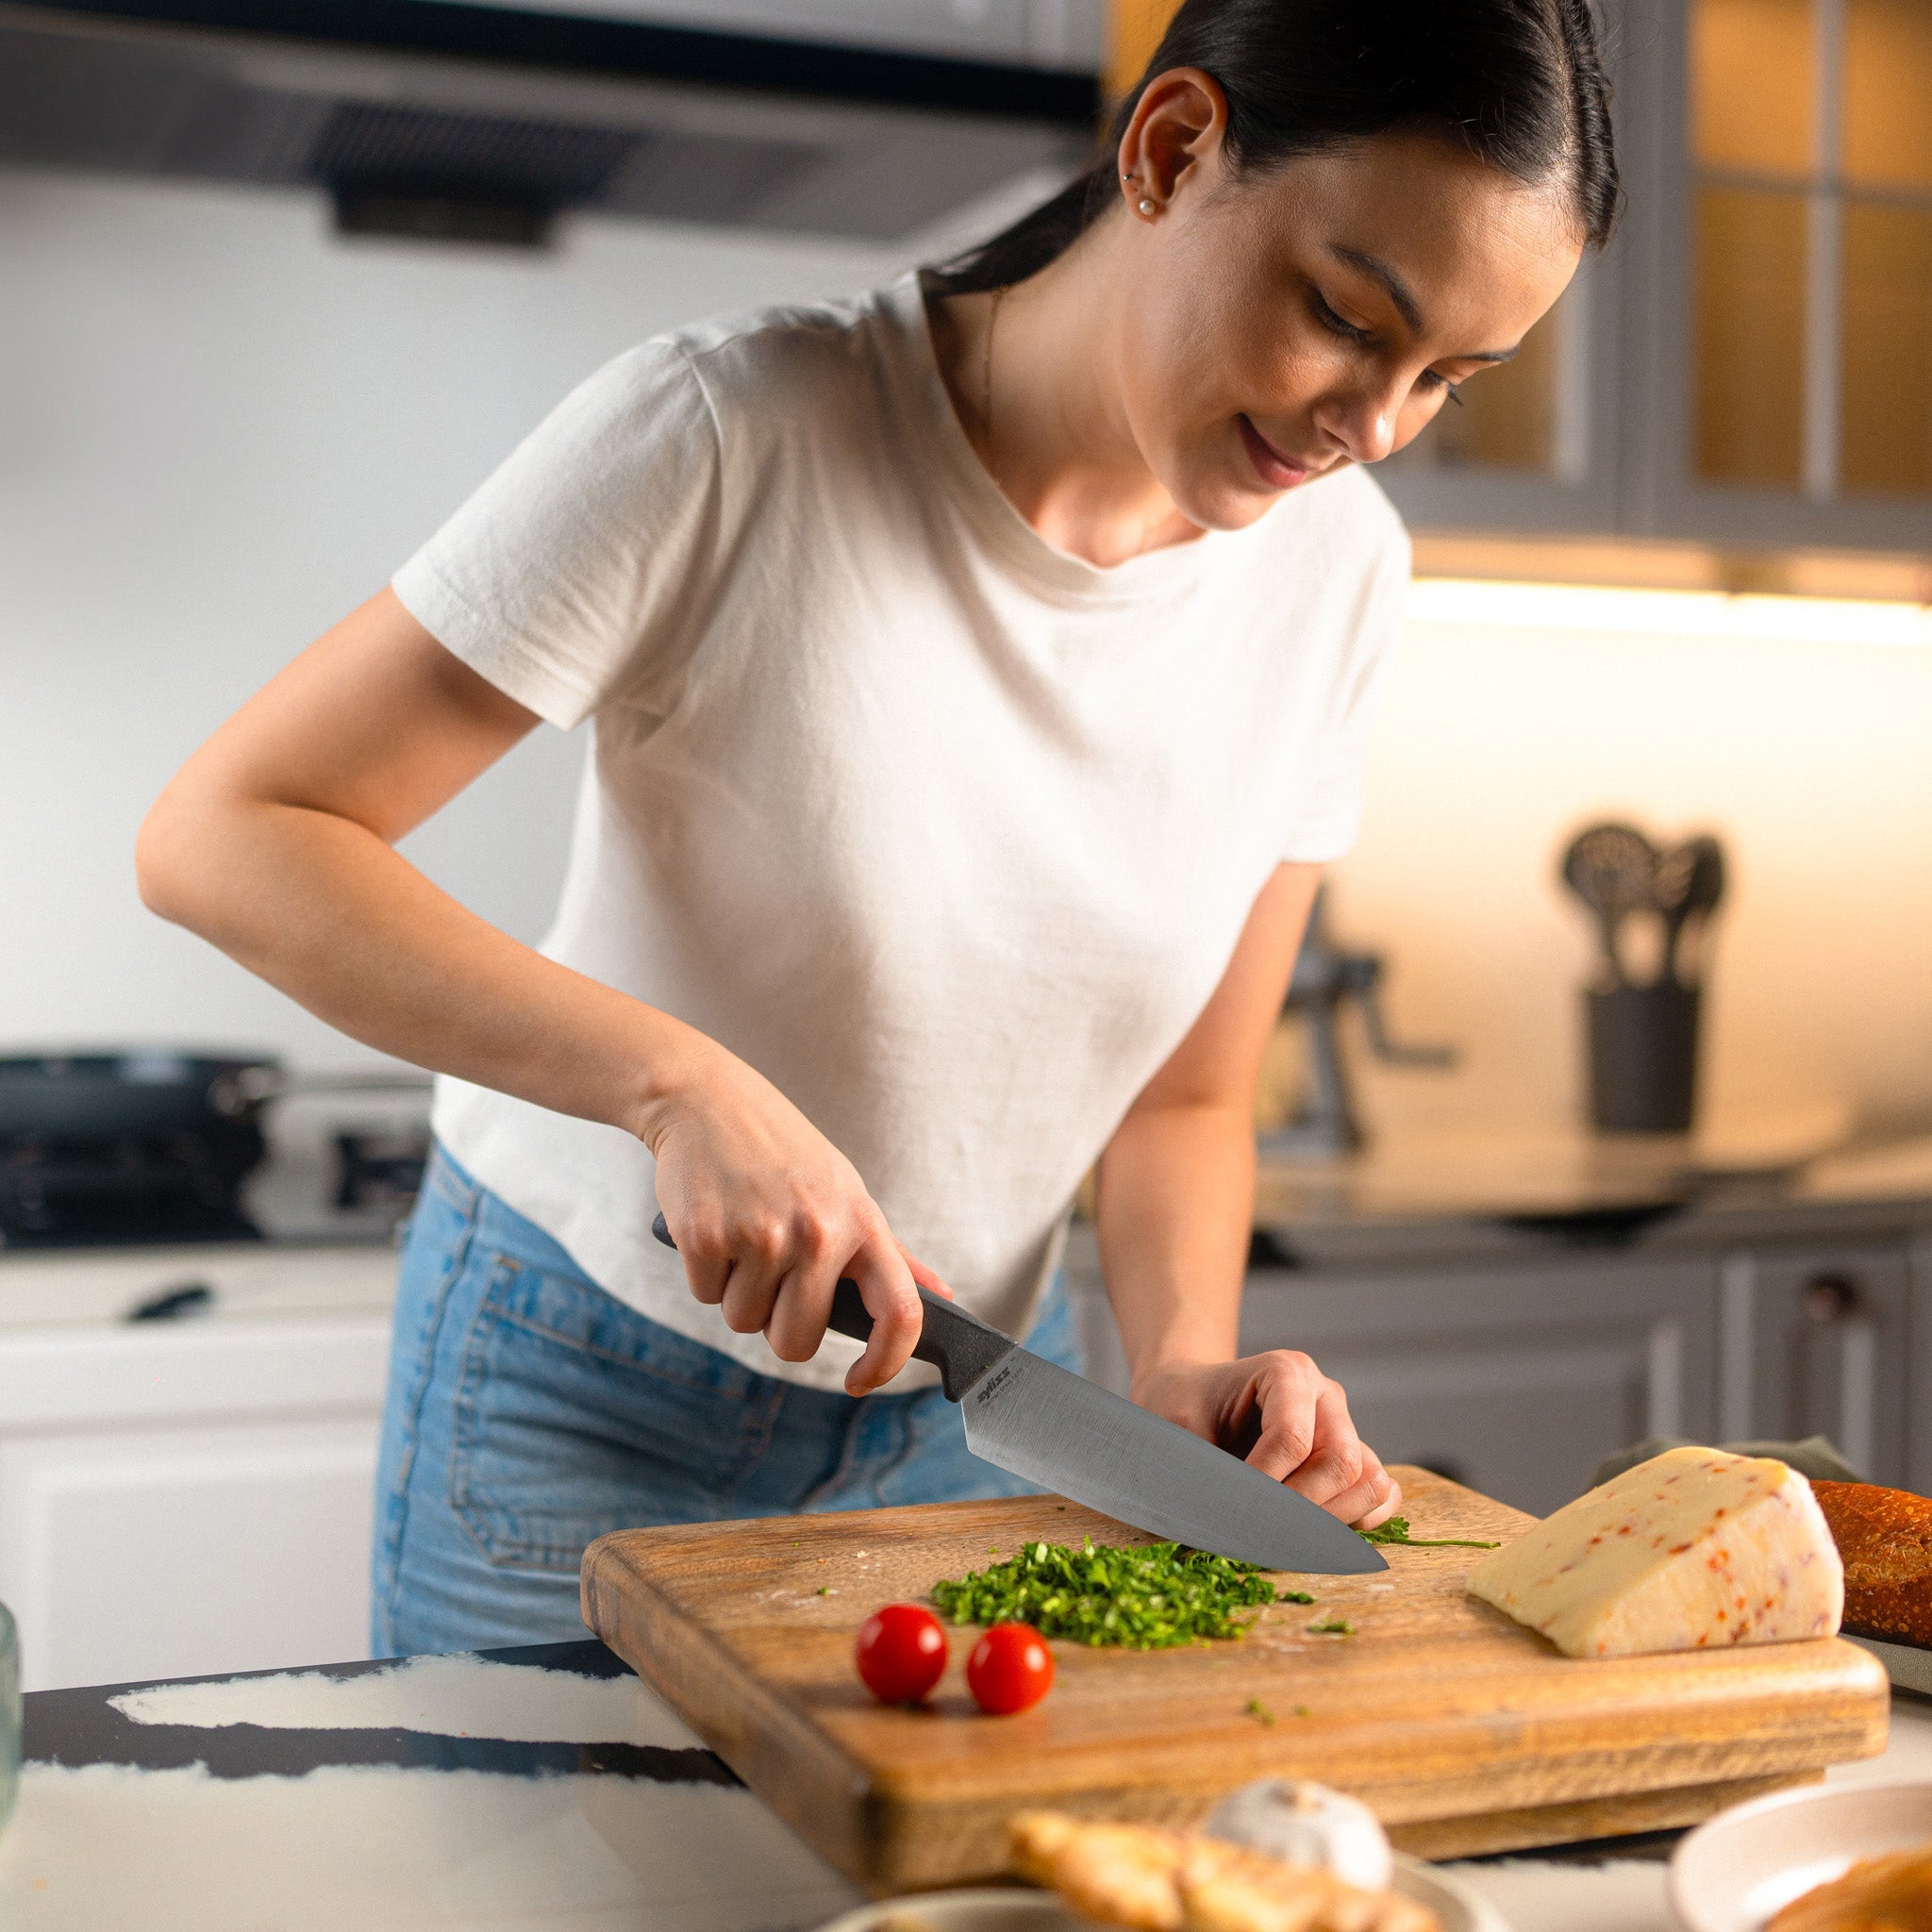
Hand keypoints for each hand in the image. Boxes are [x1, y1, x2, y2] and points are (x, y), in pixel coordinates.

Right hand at [640, 1033, 944, 1394]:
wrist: (709, 1101)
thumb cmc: (784, 1154)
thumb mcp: (846, 1191)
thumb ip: (890, 1254)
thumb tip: (941, 1295)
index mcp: (863, 1222)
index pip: (901, 1313)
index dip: (886, 1362)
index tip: (861, 1381)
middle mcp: (819, 1231)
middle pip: (797, 1342)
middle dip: (778, 1324)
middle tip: (772, 1272)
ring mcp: (762, 1234)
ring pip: (745, 1323)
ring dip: (737, 1293)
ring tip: (743, 1233)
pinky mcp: (707, 1236)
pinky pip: (705, 1296)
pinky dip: (704, 1273)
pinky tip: (714, 1225)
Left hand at [1130, 1355, 1400, 1528]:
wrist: (1193, 1400)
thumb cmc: (1183, 1407)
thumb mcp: (1178, 1430)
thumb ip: (1202, 1470)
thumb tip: (1223, 1524)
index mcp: (1285, 1372)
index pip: (1292, 1439)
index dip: (1264, 1487)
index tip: (1230, 1514)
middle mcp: (1325, 1396)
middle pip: (1340, 1463)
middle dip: (1299, 1509)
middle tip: (1256, 1532)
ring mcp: (1346, 1427)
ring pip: (1369, 1482)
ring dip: (1329, 1520)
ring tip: (1279, 1532)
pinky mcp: (1354, 1459)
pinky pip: (1381, 1496)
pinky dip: (1355, 1521)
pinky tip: (1311, 1532)